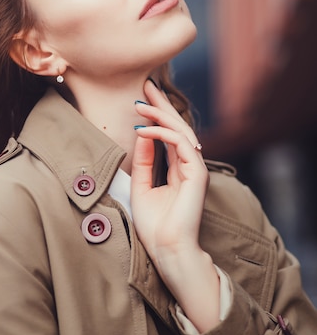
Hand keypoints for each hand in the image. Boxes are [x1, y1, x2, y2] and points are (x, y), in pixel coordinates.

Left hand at [131, 79, 219, 332]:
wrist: (167, 249)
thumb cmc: (155, 224)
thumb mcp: (142, 185)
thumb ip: (144, 159)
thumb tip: (142, 131)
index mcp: (177, 167)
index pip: (168, 133)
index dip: (157, 114)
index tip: (141, 97)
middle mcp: (188, 164)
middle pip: (177, 125)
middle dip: (161, 104)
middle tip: (146, 84)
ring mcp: (195, 167)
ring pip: (179, 130)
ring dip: (159, 114)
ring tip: (139, 104)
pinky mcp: (197, 172)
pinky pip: (180, 143)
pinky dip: (161, 133)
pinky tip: (144, 129)